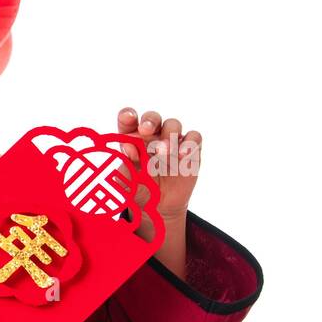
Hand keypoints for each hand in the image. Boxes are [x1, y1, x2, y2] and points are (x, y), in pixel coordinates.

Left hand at [116, 107, 200, 239]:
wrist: (158, 206)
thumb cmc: (139, 189)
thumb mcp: (129, 181)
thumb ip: (128, 164)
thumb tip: (128, 147)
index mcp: (132, 139)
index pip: (128, 121)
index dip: (128, 115)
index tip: (127, 117)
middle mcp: (152, 135)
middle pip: (152, 118)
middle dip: (150, 121)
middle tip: (146, 130)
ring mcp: (172, 140)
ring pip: (173, 125)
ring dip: (168, 136)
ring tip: (163, 153)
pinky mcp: (190, 149)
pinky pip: (194, 137)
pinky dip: (189, 144)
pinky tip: (182, 155)